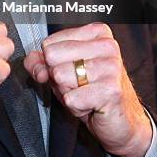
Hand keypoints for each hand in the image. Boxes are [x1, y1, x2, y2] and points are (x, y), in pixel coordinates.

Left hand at [24, 23, 151, 156]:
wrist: (123, 123)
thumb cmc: (93, 92)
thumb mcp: (64, 71)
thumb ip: (41, 62)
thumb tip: (32, 62)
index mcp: (96, 33)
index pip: (50, 42)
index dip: (51, 63)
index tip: (67, 71)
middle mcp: (107, 45)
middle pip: (52, 57)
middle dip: (58, 78)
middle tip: (78, 85)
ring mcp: (111, 66)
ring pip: (60, 76)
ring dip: (68, 93)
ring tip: (85, 94)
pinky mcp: (111, 90)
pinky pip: (71, 98)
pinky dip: (75, 107)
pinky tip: (91, 105)